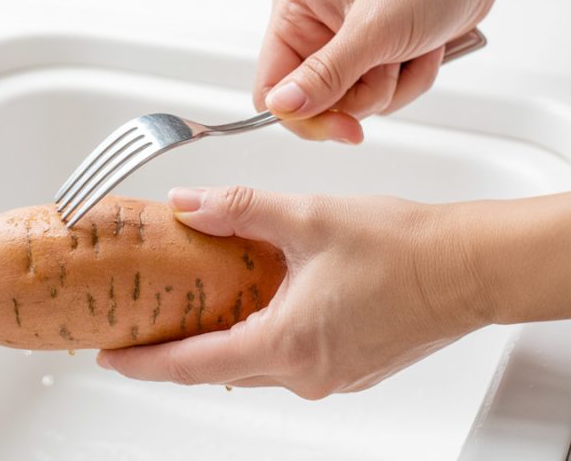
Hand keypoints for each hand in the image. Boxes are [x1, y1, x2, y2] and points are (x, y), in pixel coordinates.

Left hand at [97, 185, 490, 396]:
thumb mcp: (306, 216)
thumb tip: (189, 205)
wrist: (467, 267)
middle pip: (223, 368)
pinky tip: (263, 296)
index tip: (112, 357)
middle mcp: (308, 372)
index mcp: (288, 343)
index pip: (195, 365)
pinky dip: (265, 333)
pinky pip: (291, 357)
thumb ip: (239, 210)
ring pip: (259, 362)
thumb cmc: (400, 247)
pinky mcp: (353, 366)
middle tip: (149, 320)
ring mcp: (333, 374)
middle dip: (180, 348)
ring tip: (200, 300)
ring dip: (225, 336)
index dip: (146, 363)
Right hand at [254, 0, 528, 141]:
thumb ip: (325, 75)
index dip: (305, 116)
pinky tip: (422, 51)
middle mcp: (314, 29)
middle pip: (319, 103)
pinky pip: (383, 95)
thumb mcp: (371, 31)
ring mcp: (346, 45)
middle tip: (388, 62)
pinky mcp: (375, 56)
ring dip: (394, 85)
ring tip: (410, 49)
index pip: (273, 88)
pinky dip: (410, 81)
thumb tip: (282, 105)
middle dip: (366, 92)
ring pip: (355, 103)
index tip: (343, 127)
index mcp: (295, 13)